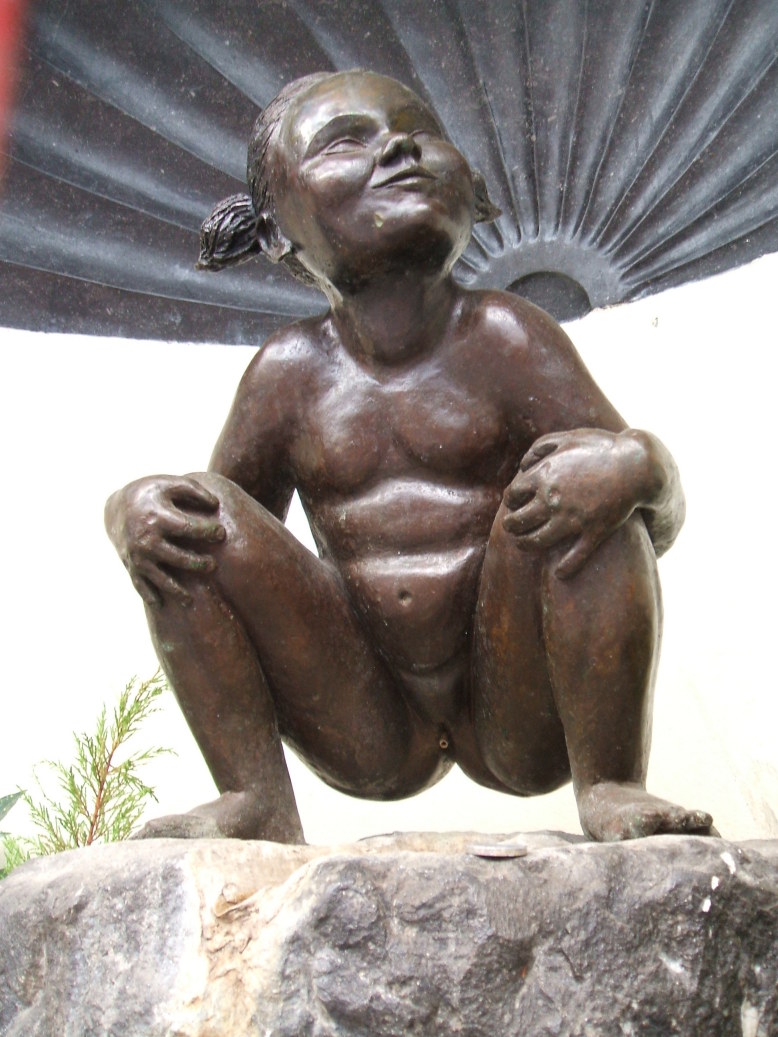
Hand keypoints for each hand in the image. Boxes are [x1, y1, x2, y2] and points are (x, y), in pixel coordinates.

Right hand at [105, 475, 225, 606]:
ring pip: (159, 578)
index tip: (221, 534)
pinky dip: (149, 595)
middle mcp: (145, 539)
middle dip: (197, 563)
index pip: (188, 528)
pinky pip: (140, 584)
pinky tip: (162, 605)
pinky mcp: (130, 565)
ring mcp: (136, 555)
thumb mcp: (170, 483)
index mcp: (157, 518)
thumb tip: (216, 505)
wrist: (116, 506)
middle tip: (213, 566)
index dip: (208, 532)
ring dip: (176, 591)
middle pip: (177, 558)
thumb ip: (194, 490)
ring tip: (191, 600)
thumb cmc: (151, 493)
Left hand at [503, 429, 646, 578]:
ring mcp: (573, 519)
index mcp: (544, 476)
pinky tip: (560, 574)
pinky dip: (566, 569)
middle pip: (517, 521)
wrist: (638, 464)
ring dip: (525, 545)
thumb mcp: (568, 437)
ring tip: (523, 545)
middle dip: (510, 526)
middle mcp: (553, 500)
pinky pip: (575, 557)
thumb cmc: (603, 447)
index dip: (510, 501)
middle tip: (511, 527)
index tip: (515, 503)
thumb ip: (540, 447)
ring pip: (537, 541)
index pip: (512, 495)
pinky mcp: (594, 532)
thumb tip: (522, 466)